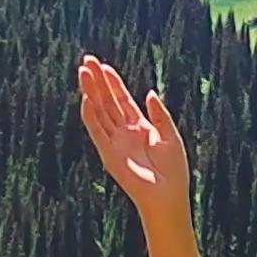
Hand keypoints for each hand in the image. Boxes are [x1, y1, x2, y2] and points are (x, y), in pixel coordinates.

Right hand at [79, 57, 191, 227]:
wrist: (168, 196)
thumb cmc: (173, 171)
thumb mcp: (170, 137)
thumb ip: (160, 115)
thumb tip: (149, 93)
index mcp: (139, 127)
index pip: (122, 99)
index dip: (113, 82)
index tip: (103, 66)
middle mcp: (124, 132)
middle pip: (107, 101)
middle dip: (97, 81)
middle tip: (87, 60)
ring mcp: (114, 142)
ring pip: (99, 112)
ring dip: (90, 92)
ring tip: (82, 72)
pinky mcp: (109, 154)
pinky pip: (97, 132)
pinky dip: (91, 116)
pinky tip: (86, 100)